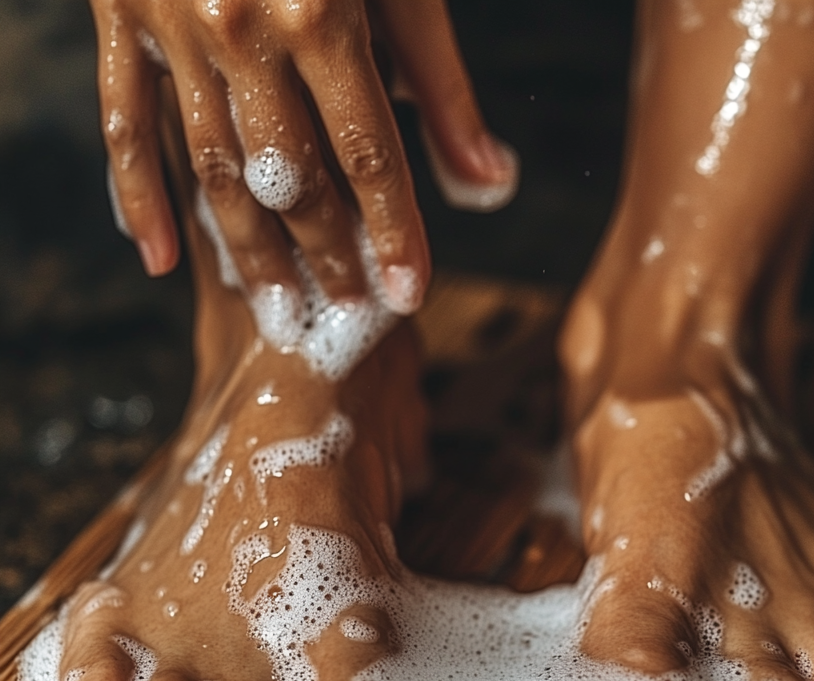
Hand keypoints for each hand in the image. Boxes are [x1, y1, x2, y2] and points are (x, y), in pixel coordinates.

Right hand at [95, 0, 516, 313]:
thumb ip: (443, 86)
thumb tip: (489, 186)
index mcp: (318, 10)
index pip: (368, 156)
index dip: (393, 234)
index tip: (409, 298)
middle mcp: (238, 28)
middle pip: (289, 178)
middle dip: (325, 255)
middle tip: (346, 313)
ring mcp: (170, 27)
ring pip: (210, 167)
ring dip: (249, 249)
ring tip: (278, 309)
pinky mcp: (119, 17)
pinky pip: (121, 120)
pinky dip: (136, 194)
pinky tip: (159, 259)